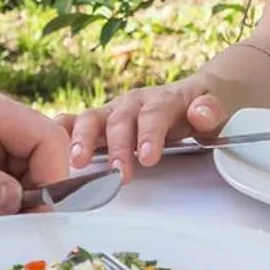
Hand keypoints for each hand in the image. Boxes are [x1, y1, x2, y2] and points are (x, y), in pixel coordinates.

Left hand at [0, 86, 70, 252]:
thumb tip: (13, 194)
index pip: (46, 136)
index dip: (51, 176)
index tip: (33, 214)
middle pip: (50, 159)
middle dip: (39, 196)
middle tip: (10, 227)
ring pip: (42, 182)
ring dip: (26, 210)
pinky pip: (27, 198)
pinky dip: (17, 219)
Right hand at [59, 78, 228, 178]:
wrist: (195, 97)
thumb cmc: (203, 110)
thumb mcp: (218, 111)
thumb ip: (210, 112)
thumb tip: (200, 113)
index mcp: (164, 99)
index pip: (155, 114)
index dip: (150, 134)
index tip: (149, 157)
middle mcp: (134, 102)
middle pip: (121, 120)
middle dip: (117, 146)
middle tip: (118, 173)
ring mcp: (114, 111)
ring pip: (93, 118)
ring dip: (82, 139)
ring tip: (76, 161)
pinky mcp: (100, 122)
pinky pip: (76, 122)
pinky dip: (63, 130)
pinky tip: (52, 143)